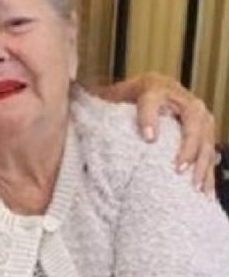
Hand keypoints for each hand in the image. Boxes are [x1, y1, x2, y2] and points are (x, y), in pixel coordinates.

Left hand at [93, 73, 215, 193]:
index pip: (152, 98)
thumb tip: (65, 88)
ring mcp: (193, 111)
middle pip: (191, 117)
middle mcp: (177, 95)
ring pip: (206, 134)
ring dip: (201, 160)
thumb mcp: (106, 95)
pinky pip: (210, 148)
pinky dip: (208, 170)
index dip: (150, 117)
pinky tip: (204, 190)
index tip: (148, 138)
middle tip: (176, 167)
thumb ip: (87, 96)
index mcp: (151, 86)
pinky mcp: (202, 128)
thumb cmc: (121, 98)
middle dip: (187, 144)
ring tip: (193, 183)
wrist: (142, 94)